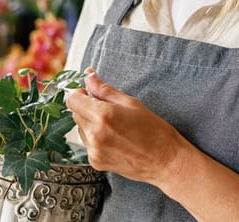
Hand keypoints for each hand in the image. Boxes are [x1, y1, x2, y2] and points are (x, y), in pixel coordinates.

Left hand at [65, 68, 194, 184]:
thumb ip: (105, 90)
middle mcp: (94, 134)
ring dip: (91, 124)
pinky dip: (96, 139)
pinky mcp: (96, 162)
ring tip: (115, 127)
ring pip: (81, 129)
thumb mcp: (131, 103)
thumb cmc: (154, 131)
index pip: (72, 100)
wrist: (166, 161)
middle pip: (76, 114)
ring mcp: (94, 150)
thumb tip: (89, 76)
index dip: (79, 94)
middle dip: (87, 109)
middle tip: (108, 111)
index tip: (88, 94)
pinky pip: (87, 144)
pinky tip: (115, 140)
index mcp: (103, 115)